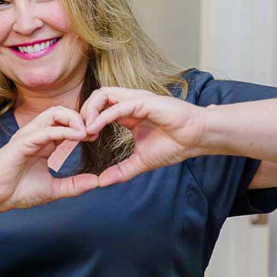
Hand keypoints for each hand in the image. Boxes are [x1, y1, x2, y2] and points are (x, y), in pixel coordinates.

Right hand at [0, 105, 99, 212]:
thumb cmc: (18, 192)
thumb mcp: (53, 189)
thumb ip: (74, 185)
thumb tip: (96, 182)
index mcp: (43, 143)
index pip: (64, 123)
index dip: (82, 126)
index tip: (95, 137)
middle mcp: (36, 135)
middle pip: (60, 111)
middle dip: (80, 117)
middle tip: (93, 132)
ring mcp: (28, 137)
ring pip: (53, 113)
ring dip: (73, 119)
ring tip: (86, 132)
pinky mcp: (21, 143)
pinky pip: (45, 130)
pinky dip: (63, 131)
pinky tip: (77, 137)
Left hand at [80, 87, 207, 185]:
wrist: (196, 138)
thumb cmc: (174, 144)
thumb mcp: (140, 162)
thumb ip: (121, 171)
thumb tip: (101, 183)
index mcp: (127, 114)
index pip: (99, 108)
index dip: (86, 121)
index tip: (82, 140)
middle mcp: (129, 103)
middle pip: (97, 96)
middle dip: (83, 112)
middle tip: (79, 133)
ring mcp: (136, 100)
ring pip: (103, 94)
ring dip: (89, 111)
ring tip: (85, 130)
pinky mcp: (144, 103)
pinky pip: (118, 107)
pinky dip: (102, 117)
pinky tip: (94, 129)